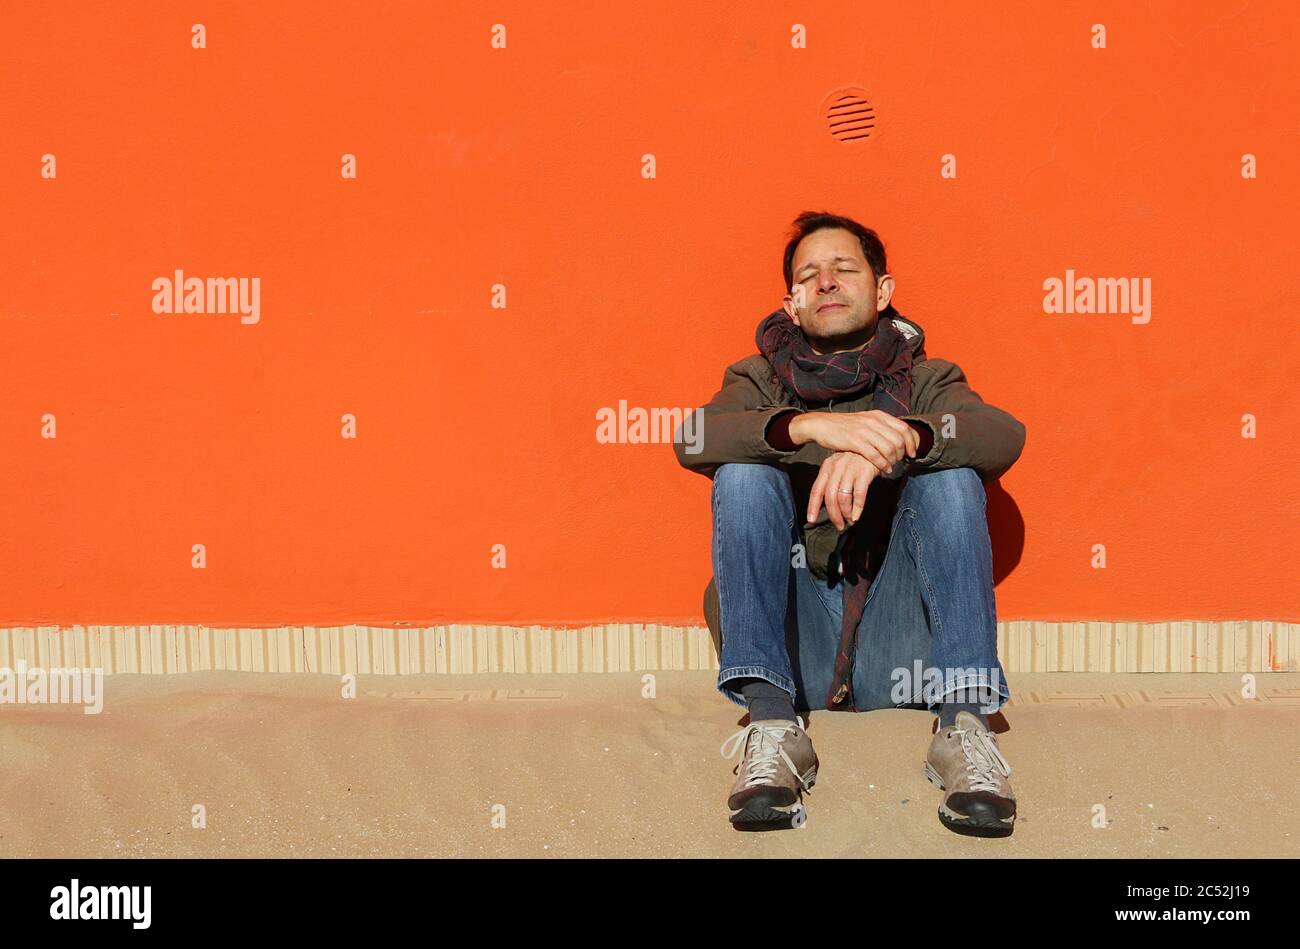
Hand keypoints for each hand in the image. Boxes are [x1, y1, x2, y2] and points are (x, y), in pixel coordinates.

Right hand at [793, 410, 919, 471]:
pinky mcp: (855, 442)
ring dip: (893, 460)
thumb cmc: (845, 426)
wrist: (823, 425)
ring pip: (889, 448)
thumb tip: (897, 437)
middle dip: (902, 454)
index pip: (904, 428)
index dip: (912, 442)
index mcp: (878, 415)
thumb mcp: (865, 420)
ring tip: (891, 466)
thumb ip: (881, 426)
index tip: (912, 453)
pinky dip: (883, 465)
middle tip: (900, 462)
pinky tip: (884, 470)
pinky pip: (876, 456)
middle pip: (899, 440)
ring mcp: (864, 431)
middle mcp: (874, 421)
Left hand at [808, 451, 880, 529]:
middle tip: (838, 525)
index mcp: (827, 467)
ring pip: (842, 497)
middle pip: (830, 497)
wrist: (876, 445)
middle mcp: (836, 468)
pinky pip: (858, 495)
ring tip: (849, 521)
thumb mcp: (840, 466)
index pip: (816, 489)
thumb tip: (829, 504)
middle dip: (833, 515)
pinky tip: (857, 516)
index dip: (813, 506)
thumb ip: (832, 481)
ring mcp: (850, 469)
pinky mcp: (864, 472)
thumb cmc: (857, 459)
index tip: (811, 519)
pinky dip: (857, 508)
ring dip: (845, 513)